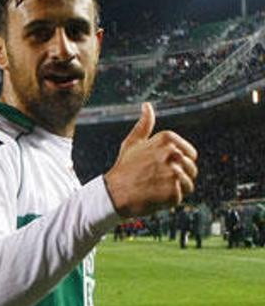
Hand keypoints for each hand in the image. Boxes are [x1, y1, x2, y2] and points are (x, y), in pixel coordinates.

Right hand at [104, 102, 197, 216]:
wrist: (113, 193)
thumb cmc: (124, 168)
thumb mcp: (132, 143)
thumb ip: (144, 124)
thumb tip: (147, 105)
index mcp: (166, 139)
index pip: (190, 154)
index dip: (179, 163)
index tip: (162, 167)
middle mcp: (171, 153)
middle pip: (192, 169)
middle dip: (179, 177)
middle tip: (156, 180)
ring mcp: (173, 173)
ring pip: (188, 184)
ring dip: (175, 189)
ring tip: (156, 189)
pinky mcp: (173, 191)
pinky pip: (180, 197)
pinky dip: (168, 200)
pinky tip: (154, 196)